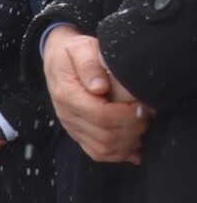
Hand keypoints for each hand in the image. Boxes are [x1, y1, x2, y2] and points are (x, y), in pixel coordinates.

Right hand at [43, 26, 150, 163]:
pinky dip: (118, 154)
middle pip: (105, 136)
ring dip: (127, 143)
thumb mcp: (80, 48)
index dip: (127, 115)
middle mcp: (67, 115)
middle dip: (132, 129)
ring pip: (103, 149)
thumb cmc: (73, 53)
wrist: (57, 61)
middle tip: (146, 114)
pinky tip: (133, 146)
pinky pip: (97, 153)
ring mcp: (71, 126)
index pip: (101, 115)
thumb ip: (89, 64)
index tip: (142, 106)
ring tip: (140, 127)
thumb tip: (99, 86)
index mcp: (68, 95)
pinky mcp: (77, 133)